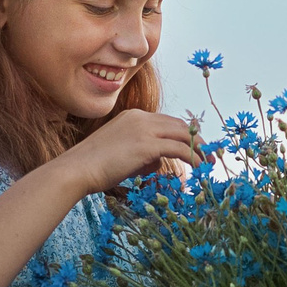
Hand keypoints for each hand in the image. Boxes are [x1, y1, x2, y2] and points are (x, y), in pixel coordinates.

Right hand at [55, 108, 199, 195]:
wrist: (76, 170)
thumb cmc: (93, 167)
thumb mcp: (120, 153)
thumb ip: (140, 153)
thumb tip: (158, 161)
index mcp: (133, 116)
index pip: (167, 122)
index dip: (184, 134)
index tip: (195, 147)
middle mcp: (140, 118)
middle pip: (179, 125)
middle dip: (196, 139)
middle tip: (209, 155)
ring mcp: (144, 130)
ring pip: (183, 135)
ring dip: (199, 149)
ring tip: (209, 163)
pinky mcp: (147, 145)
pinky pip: (179, 149)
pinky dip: (193, 158)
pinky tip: (200, 168)